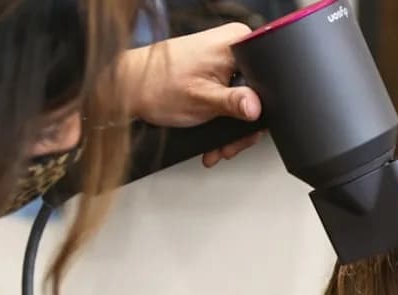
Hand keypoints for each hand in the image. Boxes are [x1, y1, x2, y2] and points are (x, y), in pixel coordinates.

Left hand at [119, 23, 264, 167]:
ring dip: (232, 129)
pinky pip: (230, 98)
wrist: (129, 88)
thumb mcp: (202, 99)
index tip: (250, 128)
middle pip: (258, 93)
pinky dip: (224, 121)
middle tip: (230, 145)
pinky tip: (214, 140)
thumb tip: (257, 108)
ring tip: (219, 148)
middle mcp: (233, 47)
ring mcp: (224, 60)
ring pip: (245, 101)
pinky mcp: (215, 72)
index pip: (268, 76)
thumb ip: (233, 104)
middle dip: (244, 126)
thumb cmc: (156, 84)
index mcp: (236, 42)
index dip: (264, 106)